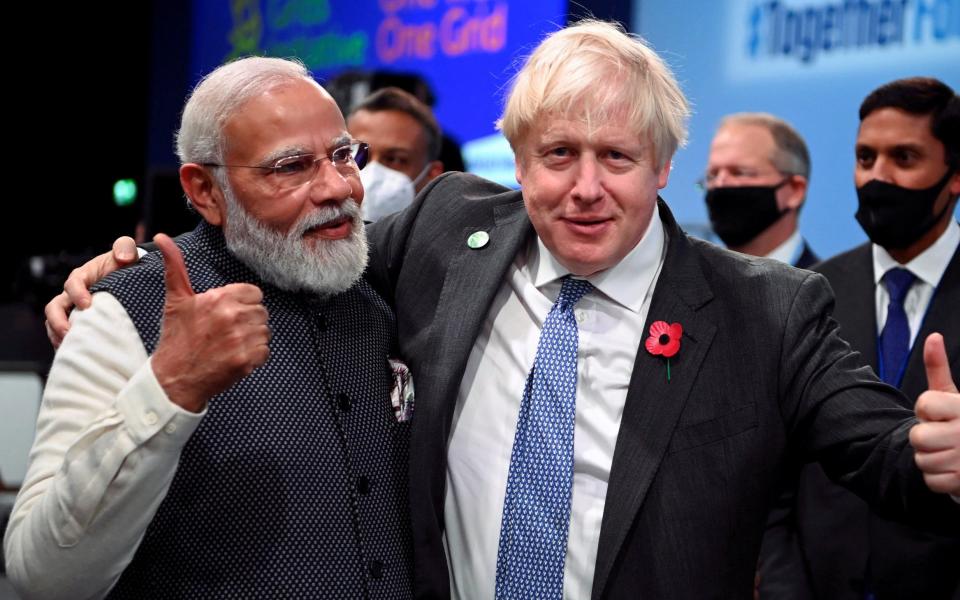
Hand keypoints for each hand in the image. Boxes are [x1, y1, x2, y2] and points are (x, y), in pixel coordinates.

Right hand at [44, 236, 139, 347]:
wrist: (130, 278)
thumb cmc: (126, 264)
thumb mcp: (126, 252)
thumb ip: (124, 248)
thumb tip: (124, 257)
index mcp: (82, 276)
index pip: (72, 284)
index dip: (76, 293)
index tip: (87, 305)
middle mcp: (73, 294)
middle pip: (54, 308)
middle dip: (58, 321)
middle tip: (69, 333)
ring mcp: (73, 310)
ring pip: (54, 324)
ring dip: (58, 336)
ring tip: (70, 348)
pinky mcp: (79, 323)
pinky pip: (65, 335)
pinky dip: (68, 344)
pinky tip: (78, 353)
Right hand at [150, 234, 270, 412]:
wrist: (173, 379)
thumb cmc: (177, 339)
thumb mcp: (176, 300)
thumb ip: (175, 267)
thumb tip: (162, 238)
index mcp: (219, 298)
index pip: (253, 293)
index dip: (242, 303)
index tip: (227, 314)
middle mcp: (232, 316)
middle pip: (261, 311)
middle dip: (247, 321)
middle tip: (226, 332)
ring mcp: (241, 339)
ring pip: (264, 331)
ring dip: (252, 338)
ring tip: (229, 344)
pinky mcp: (247, 360)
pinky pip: (265, 351)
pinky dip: (254, 356)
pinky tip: (234, 356)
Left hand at [910, 333, 959, 494]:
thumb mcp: (954, 395)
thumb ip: (938, 368)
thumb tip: (932, 336)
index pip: (924, 404)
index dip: (926, 410)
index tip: (940, 414)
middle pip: (918, 437)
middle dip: (925, 438)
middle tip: (943, 437)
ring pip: (922, 460)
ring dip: (931, 459)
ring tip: (949, 453)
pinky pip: (931, 480)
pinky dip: (937, 477)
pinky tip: (952, 470)